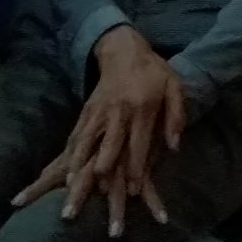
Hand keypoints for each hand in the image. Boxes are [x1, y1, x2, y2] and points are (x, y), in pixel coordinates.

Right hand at [15, 29, 181, 236]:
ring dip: (80, 162)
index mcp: (143, 107)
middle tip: (101, 191)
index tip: (135, 191)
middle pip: (111, 142)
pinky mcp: (87, 109)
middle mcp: (119, 111)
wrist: (124, 49)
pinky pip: (77, 133)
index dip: (137, 167)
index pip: (139, 142)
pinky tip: (64, 169)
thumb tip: (174, 146)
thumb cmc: (154, 72)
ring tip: (70, 185)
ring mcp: (100, 110)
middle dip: (106, 167)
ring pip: (88, 139)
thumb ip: (176, 116)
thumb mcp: (174, 88)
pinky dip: (71, 151)